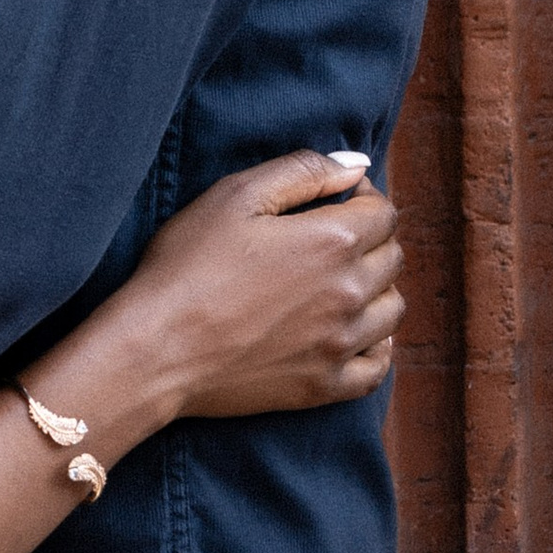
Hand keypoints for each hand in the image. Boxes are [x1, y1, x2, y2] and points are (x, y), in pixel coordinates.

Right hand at [76, 147, 402, 434]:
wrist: (159, 347)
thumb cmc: (189, 263)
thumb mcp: (235, 195)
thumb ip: (302, 171)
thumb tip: (356, 166)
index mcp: (332, 242)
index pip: (383, 213)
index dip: (364, 197)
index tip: (337, 198)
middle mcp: (350, 295)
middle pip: (393, 258)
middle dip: (371, 237)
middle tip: (331, 234)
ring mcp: (341, 345)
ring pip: (392, 309)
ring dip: (376, 288)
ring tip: (338, 279)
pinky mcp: (326, 386)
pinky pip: (378, 366)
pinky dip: (376, 344)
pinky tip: (352, 330)